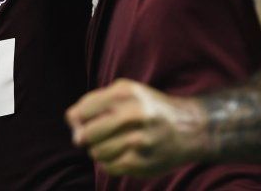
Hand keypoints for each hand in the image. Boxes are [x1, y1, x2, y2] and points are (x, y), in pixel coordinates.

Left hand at [66, 79, 205, 177]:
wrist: (190, 128)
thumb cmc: (148, 108)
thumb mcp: (125, 93)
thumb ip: (94, 102)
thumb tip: (70, 121)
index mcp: (125, 93)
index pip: (82, 111)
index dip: (77, 120)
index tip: (84, 122)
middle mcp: (133, 115)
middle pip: (86, 134)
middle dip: (85, 138)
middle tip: (93, 137)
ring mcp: (139, 140)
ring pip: (97, 152)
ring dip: (98, 151)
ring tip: (112, 144)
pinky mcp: (143, 162)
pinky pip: (110, 167)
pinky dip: (110, 163)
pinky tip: (121, 155)